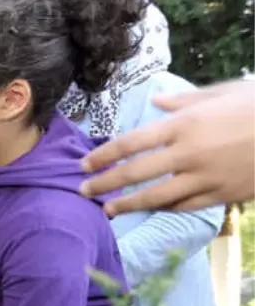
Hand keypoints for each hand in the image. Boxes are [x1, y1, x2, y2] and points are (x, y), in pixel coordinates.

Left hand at [80, 78, 254, 214]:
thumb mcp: (222, 93)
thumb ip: (184, 102)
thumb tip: (155, 101)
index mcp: (183, 125)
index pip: (130, 143)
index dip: (103, 156)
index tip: (84, 164)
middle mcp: (188, 153)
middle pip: (134, 173)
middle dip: (104, 184)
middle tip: (83, 191)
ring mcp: (205, 177)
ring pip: (156, 197)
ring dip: (127, 204)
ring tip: (107, 210)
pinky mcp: (222, 194)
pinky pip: (185, 206)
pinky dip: (165, 209)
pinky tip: (150, 211)